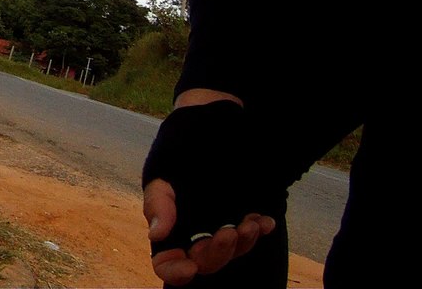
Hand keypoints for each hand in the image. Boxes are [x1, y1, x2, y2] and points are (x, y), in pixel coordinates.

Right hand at [143, 178, 275, 284]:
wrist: (200, 150)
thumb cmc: (173, 169)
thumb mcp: (160, 183)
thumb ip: (157, 206)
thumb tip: (156, 235)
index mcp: (169, 238)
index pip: (166, 265)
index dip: (175, 270)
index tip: (189, 267)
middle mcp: (193, 243)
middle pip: (205, 262)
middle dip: (219, 252)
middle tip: (229, 232)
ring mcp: (217, 236)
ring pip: (231, 253)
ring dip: (243, 242)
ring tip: (251, 224)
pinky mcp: (237, 226)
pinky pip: (250, 237)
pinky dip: (258, 230)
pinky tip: (265, 221)